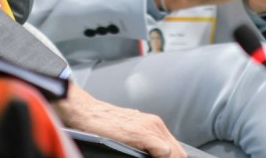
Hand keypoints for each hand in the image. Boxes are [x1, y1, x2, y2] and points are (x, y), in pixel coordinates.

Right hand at [54, 83, 184, 157]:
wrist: (87, 112)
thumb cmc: (103, 123)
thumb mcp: (128, 130)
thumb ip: (143, 141)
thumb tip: (153, 153)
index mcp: (154, 125)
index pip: (176, 150)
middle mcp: (155, 124)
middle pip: (178, 152)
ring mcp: (149, 128)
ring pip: (174, 153)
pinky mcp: (142, 133)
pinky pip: (164, 151)